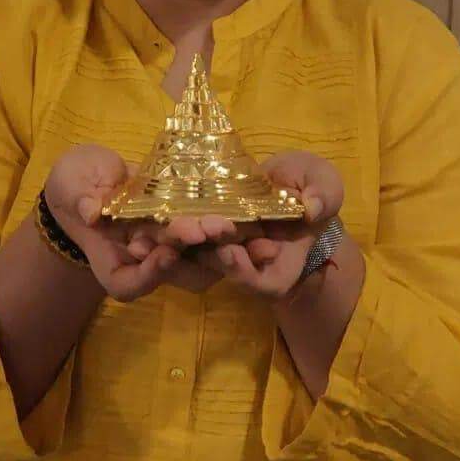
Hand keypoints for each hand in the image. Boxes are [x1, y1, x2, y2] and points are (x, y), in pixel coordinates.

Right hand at [43, 146, 226, 299]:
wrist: (89, 176)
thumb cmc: (73, 186)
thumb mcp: (69, 186)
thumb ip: (79, 198)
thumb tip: (91, 211)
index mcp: (109, 261)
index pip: (129, 283)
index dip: (150, 273)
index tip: (166, 252)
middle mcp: (142, 260)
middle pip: (174, 273)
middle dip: (197, 253)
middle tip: (216, 229)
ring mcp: (165, 244)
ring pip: (198, 259)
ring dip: (221, 245)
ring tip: (243, 228)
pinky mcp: (183, 225)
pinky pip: (208, 234)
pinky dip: (227, 229)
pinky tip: (250, 217)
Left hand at [132, 152, 345, 301]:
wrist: (287, 178)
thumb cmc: (310, 184)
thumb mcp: (324, 184)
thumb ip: (325, 195)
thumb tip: (313, 207)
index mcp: (282, 263)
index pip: (264, 282)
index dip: (244, 272)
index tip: (229, 250)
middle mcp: (248, 265)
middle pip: (219, 273)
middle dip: (196, 256)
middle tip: (180, 236)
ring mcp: (221, 251)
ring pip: (192, 261)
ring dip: (167, 253)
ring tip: (143, 241)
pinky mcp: (200, 235)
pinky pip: (177, 242)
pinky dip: (158, 237)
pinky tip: (134, 229)